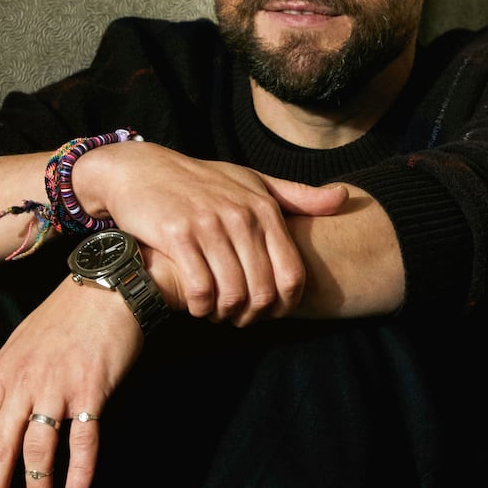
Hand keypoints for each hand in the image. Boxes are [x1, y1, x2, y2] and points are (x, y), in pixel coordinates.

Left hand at [0, 276, 142, 487]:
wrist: (107, 288)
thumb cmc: (65, 318)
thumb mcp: (22, 346)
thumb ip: (9, 384)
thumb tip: (0, 424)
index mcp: (2, 373)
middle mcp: (24, 383)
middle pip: (0, 448)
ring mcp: (57, 387)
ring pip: (38, 450)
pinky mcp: (91, 390)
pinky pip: (83, 439)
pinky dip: (79, 471)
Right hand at [73, 143, 349, 325]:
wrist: (143, 169)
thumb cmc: (203, 181)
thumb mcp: (252, 181)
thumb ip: (298, 196)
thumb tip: (344, 198)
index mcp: (264, 208)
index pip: (292, 274)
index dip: (285, 305)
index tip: (270, 313)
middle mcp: (241, 216)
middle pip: (263, 291)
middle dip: (253, 316)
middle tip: (239, 318)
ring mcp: (208, 226)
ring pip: (233, 294)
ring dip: (226, 315)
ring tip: (217, 313)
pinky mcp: (177, 236)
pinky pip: (200, 289)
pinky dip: (201, 307)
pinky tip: (197, 306)